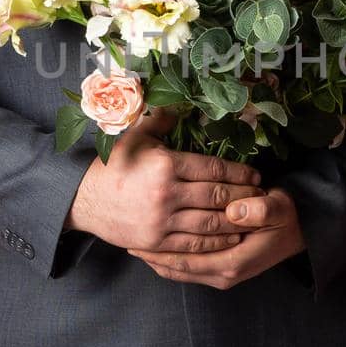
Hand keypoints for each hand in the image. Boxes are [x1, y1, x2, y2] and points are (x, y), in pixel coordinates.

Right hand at [65, 107, 262, 254]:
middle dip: (244, 196)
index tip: (254, 175)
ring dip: (236, 220)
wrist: (83, 199)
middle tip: (262, 196)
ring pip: (210, 223)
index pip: (213, 168)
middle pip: (217, 196)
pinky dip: (217, 242)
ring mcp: (162, 220)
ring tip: (253, 217)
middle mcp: (167, 194)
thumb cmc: (111, 165)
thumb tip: (181, 102)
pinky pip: (194, 244)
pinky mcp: (157, 241)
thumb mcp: (134, 136)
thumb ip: (161, 120)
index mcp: (165, 164)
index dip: (238, 172)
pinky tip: (232, 237)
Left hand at [126, 186, 305, 289]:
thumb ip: (259, 210)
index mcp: (233, 261)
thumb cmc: (285, 217)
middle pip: (177, 269)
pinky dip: (170, 261)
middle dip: (150, 256)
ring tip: (133, 243)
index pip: (186, 260)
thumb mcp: (278, 208)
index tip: (134, 237)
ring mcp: (223, 274)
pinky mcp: (222, 270)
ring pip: (181, 271)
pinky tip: (156, 248)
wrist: (300, 232)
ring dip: (157, 259)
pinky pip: (189, 268)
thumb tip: (234, 211)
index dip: (159, 250)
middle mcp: (225, 273)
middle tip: (124, 240)